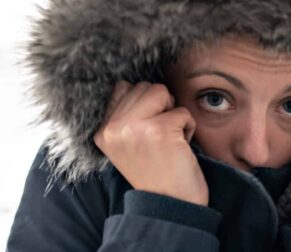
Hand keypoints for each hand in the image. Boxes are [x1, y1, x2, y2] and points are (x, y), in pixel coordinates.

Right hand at [94, 80, 207, 205]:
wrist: (170, 206)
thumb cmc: (156, 173)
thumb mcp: (126, 145)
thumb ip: (125, 116)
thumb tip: (138, 84)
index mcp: (101, 131)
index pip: (122, 87)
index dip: (144, 102)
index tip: (148, 130)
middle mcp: (113, 128)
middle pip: (145, 87)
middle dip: (160, 106)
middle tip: (160, 138)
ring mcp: (135, 127)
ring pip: (162, 92)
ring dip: (173, 114)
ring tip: (169, 140)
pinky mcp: (160, 130)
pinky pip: (183, 111)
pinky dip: (189, 128)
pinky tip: (180, 148)